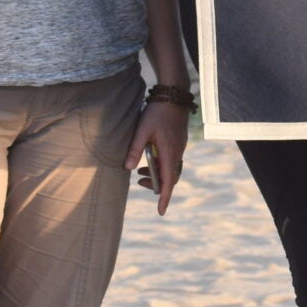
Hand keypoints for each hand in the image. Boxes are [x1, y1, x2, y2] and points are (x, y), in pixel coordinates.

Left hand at [128, 100, 189, 214]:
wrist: (173, 95)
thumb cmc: (157, 112)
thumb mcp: (142, 130)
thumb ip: (134, 149)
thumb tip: (127, 168)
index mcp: (169, 153)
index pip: (168, 183)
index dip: (164, 198)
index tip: (160, 212)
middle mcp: (177, 152)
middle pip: (170, 178)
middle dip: (156, 185)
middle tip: (138, 181)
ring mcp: (179, 147)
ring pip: (170, 169)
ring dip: (157, 173)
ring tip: (140, 170)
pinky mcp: (178, 141)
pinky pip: (171, 160)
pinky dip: (160, 164)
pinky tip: (149, 156)